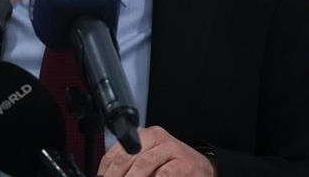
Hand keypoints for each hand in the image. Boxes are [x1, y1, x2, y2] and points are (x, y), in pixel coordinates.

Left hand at [96, 126, 216, 176]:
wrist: (202, 169)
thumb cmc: (172, 166)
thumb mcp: (148, 161)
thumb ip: (130, 166)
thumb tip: (108, 175)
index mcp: (143, 136)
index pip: (116, 151)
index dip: (106, 169)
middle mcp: (155, 137)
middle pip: (126, 157)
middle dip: (116, 175)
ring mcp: (170, 148)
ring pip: (143, 164)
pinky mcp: (183, 163)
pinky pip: (163, 174)